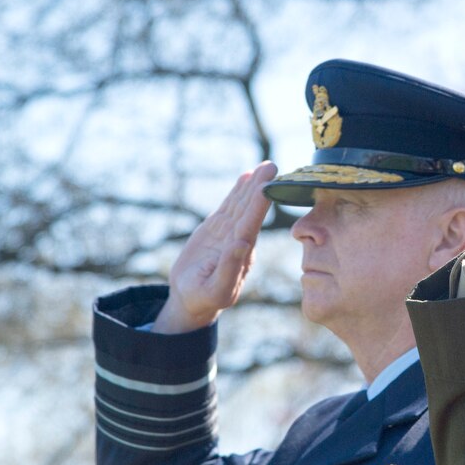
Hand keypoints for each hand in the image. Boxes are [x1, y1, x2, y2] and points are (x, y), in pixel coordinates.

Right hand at [152, 162, 277, 332]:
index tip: (267, 186)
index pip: (251, 225)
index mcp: (242, 254)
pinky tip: (246, 177)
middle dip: (260, 188)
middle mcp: (239, 240)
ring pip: (241, 205)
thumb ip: (230, 268)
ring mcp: (229, 232)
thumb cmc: (204, 298)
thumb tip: (242, 244)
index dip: (259, 205)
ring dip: (252, 186)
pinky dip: (238, 192)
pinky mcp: (218, 229)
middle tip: (271, 166)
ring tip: (264, 166)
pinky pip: (229, 208)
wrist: (192, 298)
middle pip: (250, 210)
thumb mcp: (216, 289)